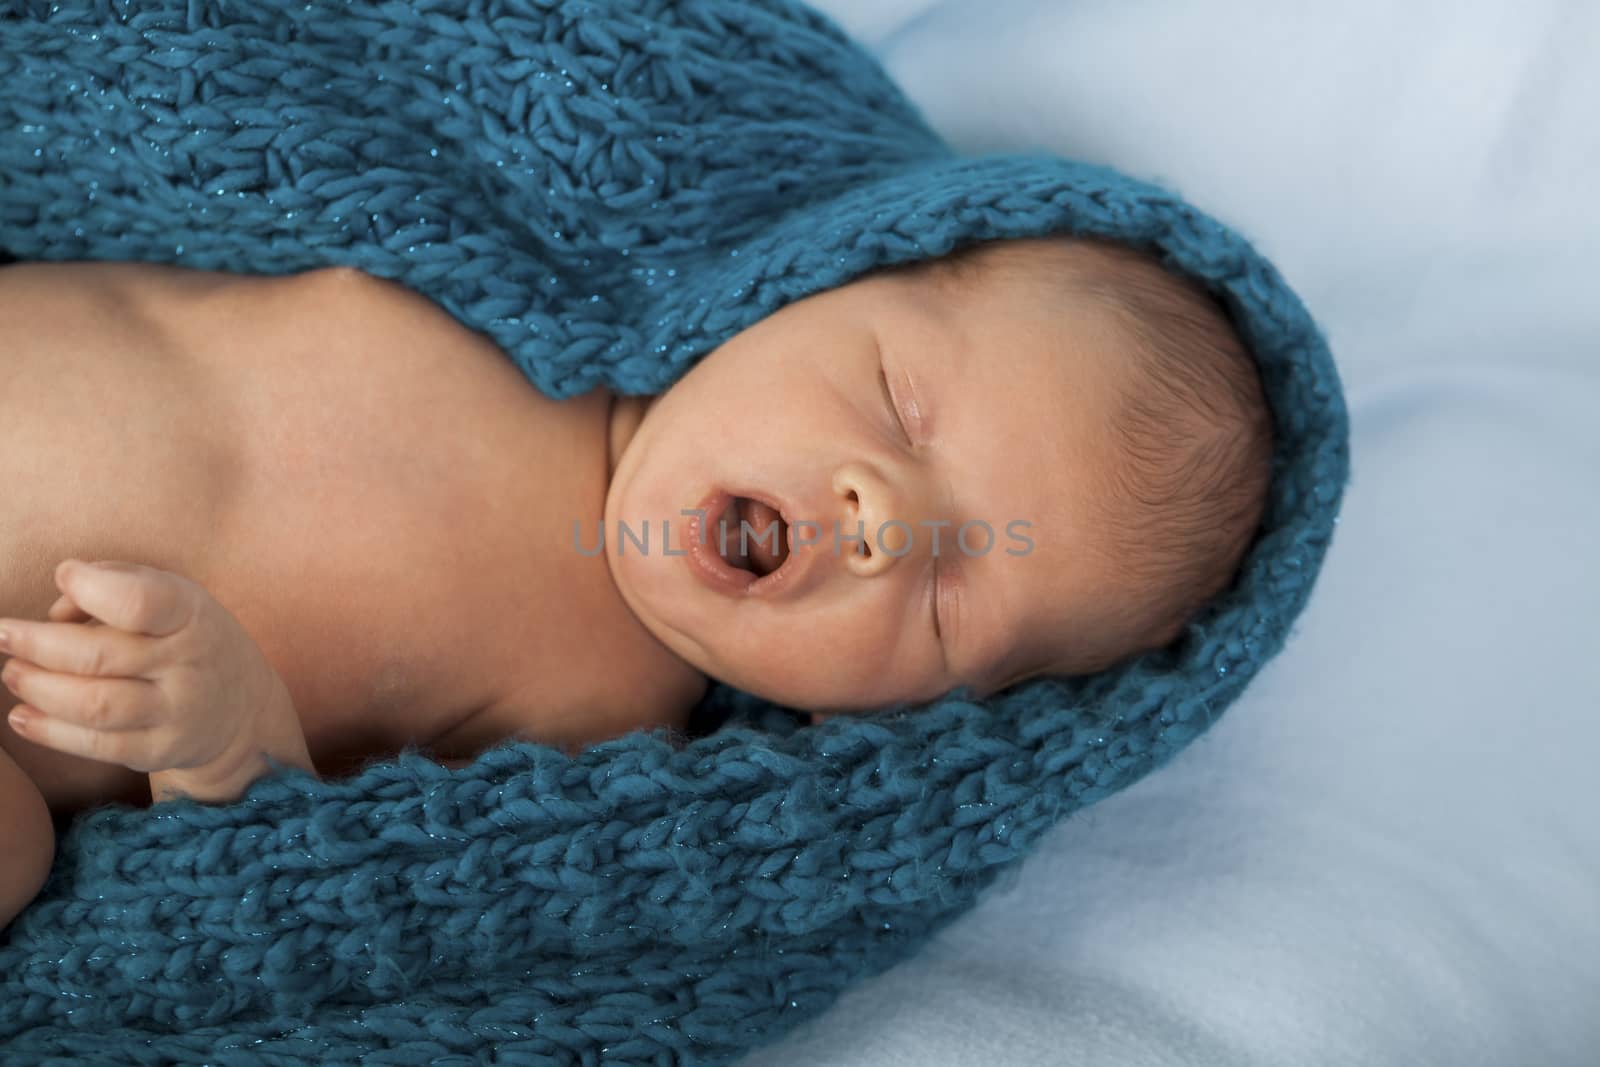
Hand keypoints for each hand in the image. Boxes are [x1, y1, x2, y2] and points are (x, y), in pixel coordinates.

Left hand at [0, 559, 287, 774]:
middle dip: (36, 644)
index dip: (92, 588)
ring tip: (12, 673)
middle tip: (2, 635)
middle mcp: (188, 665)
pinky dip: (48, 731)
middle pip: (99, 656)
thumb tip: (57, 612)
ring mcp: (175, 712)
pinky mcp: (158, 750)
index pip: (141, 602)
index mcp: (190, 615)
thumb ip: (117, 584)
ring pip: (93, 705)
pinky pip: (95, 745)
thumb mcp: (172, 595)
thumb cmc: (186, 637)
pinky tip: (22, 715)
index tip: (66, 577)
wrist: (240, 708)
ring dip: (38, 688)